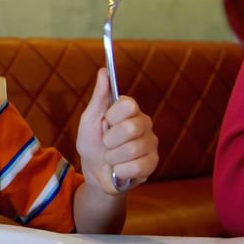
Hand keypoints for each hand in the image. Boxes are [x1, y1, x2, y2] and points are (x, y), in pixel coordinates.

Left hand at [76, 68, 158, 194]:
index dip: (112, 116)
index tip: (105, 122)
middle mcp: (145, 124)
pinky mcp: (153, 163)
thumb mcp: (90, 119)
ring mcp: (151, 143)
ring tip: (111, 158)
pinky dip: (120, 170)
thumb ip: (99, 96)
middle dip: (110, 140)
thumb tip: (103, 71)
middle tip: (106, 144)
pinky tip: (119, 169)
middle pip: (131, 128)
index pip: (128, 104)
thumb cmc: (92, 143)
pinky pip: (137, 166)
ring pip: (132, 149)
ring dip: (113, 157)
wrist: (94, 172)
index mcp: (130, 110)